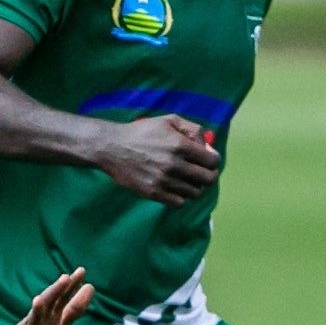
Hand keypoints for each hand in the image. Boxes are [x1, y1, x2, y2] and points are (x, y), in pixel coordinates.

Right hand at [0, 269, 94, 324]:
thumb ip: (71, 310)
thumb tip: (89, 287)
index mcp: (49, 319)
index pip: (62, 300)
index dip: (72, 288)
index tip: (81, 271)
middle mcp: (36, 323)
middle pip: (47, 304)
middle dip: (55, 291)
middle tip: (65, 278)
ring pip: (31, 321)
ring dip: (35, 312)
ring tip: (38, 301)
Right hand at [94, 114, 221, 204]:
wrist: (112, 147)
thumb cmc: (142, 132)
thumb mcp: (169, 121)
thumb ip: (193, 131)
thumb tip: (208, 148)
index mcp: (180, 145)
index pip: (213, 161)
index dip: (213, 161)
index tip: (206, 160)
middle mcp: (174, 164)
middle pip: (208, 180)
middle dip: (208, 175)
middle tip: (201, 172)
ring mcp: (164, 181)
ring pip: (195, 193)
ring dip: (194, 186)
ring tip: (185, 179)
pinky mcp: (153, 193)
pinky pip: (179, 203)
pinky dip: (180, 197)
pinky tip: (174, 187)